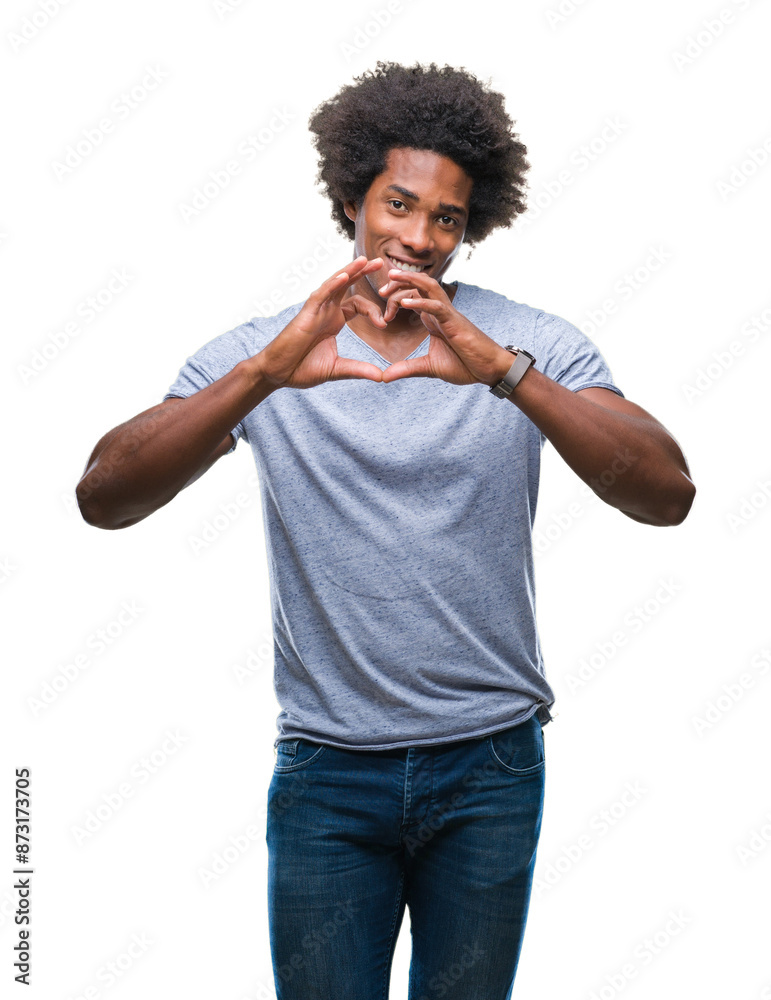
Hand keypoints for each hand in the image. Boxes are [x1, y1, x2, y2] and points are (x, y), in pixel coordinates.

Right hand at [256, 256, 387, 388]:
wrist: (279, 374)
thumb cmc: (302, 369)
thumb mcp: (337, 369)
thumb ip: (359, 369)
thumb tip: (382, 377)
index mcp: (335, 321)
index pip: (358, 305)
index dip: (373, 311)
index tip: (383, 324)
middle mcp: (326, 311)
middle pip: (347, 285)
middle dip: (363, 272)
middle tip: (381, 263)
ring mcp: (316, 310)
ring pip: (334, 284)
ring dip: (349, 271)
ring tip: (365, 260)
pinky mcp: (306, 314)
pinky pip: (320, 295)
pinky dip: (332, 285)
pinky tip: (344, 276)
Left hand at [377, 269, 514, 385]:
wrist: (490, 369)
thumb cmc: (465, 365)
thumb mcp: (429, 368)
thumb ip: (406, 369)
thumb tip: (384, 377)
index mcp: (433, 319)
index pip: (412, 297)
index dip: (395, 299)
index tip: (383, 316)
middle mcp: (440, 311)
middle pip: (418, 285)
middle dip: (399, 282)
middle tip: (380, 289)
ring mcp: (448, 314)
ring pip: (429, 286)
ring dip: (410, 279)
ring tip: (392, 277)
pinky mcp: (455, 322)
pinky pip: (437, 307)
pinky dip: (421, 302)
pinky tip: (405, 304)